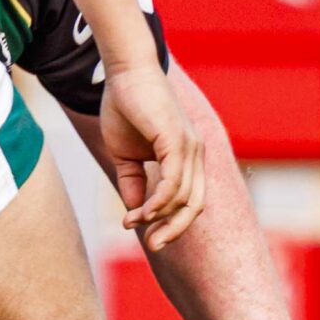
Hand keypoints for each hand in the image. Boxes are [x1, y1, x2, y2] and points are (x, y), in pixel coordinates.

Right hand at [101, 61, 204, 252]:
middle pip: (195, 205)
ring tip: (131, 222)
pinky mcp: (177, 140)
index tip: (149, 237)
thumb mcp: (125, 154)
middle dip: (175, 231)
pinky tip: (140, 212)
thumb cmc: (125, 106)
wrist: (124, 72)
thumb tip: (135, 211)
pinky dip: (158, 202)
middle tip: (154, 247)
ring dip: (156, 216)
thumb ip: (132, 182)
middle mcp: (195, 153)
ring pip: (182, 197)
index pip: (190, 200)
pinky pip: (173, 182)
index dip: (173, 223)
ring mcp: (189, 147)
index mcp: (187, 157)